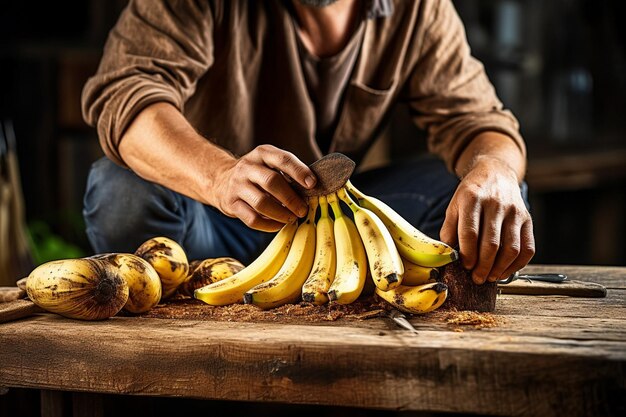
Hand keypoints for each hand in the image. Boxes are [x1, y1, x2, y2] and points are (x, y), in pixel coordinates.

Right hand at [211, 145, 315, 231]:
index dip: (299, 171)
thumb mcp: (269, 164)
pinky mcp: (231, 204)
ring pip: (261, 203)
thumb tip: (313, 190)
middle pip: (271, 182)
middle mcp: (247, 167)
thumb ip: (288, 173)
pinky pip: (252, 219)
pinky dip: (268, 225)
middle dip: (291, 198)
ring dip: (281, 213)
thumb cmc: (256, 174)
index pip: (282, 159)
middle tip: (303, 209)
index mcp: (262, 154)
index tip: (313, 184)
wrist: (221, 180)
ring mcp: (237, 186)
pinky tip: (278, 225)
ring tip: (292, 218)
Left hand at [440, 156, 534, 283]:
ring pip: (511, 248)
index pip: (470, 233)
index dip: (467, 255)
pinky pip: (527, 247)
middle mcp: (496, 204)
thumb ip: (449, 230)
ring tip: (489, 277)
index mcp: (472, 199)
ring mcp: (514, 211)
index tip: (465, 267)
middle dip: (483, 266)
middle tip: (476, 278)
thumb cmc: (471, 194)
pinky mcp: (527, 218)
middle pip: (491, 244)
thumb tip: (449, 256)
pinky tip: (505, 271)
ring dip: (500, 268)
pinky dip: (517, 264)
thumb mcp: (454, 206)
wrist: (495, 174)